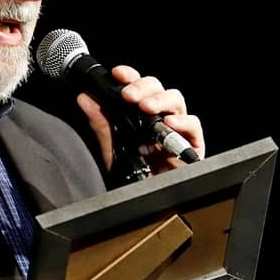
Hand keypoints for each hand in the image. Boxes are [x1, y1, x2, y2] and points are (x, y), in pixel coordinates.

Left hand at [76, 65, 204, 174]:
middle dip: (142, 87)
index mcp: (139, 116)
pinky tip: (170, 122)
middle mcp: (159, 118)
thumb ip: (100, 125)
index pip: (137, 88)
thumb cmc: (132, 179)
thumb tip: (85, 98)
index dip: (129, 77)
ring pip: (176, 100)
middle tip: (128, 95)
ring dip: (160, 99)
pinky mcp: (193, 144)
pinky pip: (194, 125)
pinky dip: (182, 120)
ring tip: (146, 107)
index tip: (117, 74)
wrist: (148, 206)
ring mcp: (177, 129)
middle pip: (157, 89)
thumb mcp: (111, 151)